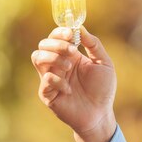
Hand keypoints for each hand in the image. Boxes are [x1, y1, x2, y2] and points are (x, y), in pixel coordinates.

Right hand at [32, 26, 116, 141]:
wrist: (100, 114)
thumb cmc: (102, 89)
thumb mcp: (104, 63)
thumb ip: (94, 45)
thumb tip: (80, 27)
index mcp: (70, 55)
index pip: (56, 36)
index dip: (60, 32)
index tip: (71, 33)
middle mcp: (58, 64)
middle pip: (43, 44)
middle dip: (57, 44)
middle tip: (72, 51)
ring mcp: (51, 78)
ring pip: (37, 58)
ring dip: (53, 58)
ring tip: (69, 67)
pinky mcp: (48, 94)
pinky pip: (45, 80)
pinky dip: (57, 80)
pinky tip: (69, 89)